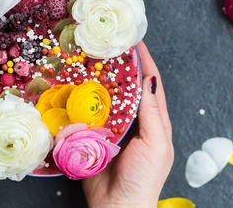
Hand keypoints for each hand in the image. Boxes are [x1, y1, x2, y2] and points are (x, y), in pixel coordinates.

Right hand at [82, 41, 173, 207]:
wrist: (118, 207)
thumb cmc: (144, 178)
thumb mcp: (156, 144)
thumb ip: (152, 113)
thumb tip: (150, 79)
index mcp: (154, 120)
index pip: (150, 83)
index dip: (145, 61)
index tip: (135, 41)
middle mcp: (134, 120)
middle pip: (127, 86)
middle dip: (120, 66)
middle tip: (108, 47)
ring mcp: (114, 127)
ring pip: (108, 97)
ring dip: (101, 80)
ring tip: (90, 60)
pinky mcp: (96, 135)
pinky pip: (90, 113)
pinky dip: (85, 99)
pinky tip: (75, 88)